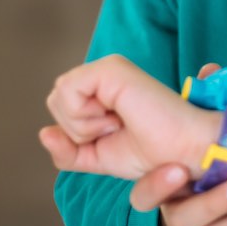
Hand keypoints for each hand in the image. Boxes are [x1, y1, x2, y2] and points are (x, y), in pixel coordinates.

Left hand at [39, 54, 219, 179]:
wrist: (183, 153)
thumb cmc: (153, 154)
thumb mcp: (99, 157)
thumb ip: (68, 151)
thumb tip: (43, 133)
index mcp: (103, 89)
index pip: (61, 108)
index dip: (78, 134)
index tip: (117, 135)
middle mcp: (105, 73)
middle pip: (55, 100)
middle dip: (79, 129)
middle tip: (118, 129)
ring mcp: (109, 68)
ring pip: (60, 95)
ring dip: (84, 124)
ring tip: (120, 123)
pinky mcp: (111, 68)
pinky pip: (69, 91)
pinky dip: (85, 116)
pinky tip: (116, 116)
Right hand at [133, 61, 226, 225]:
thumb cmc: (214, 156)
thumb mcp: (205, 129)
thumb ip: (203, 103)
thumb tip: (210, 69)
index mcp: (166, 188)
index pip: (145, 197)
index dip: (157, 186)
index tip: (179, 169)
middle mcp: (178, 216)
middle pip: (184, 222)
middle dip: (213, 204)